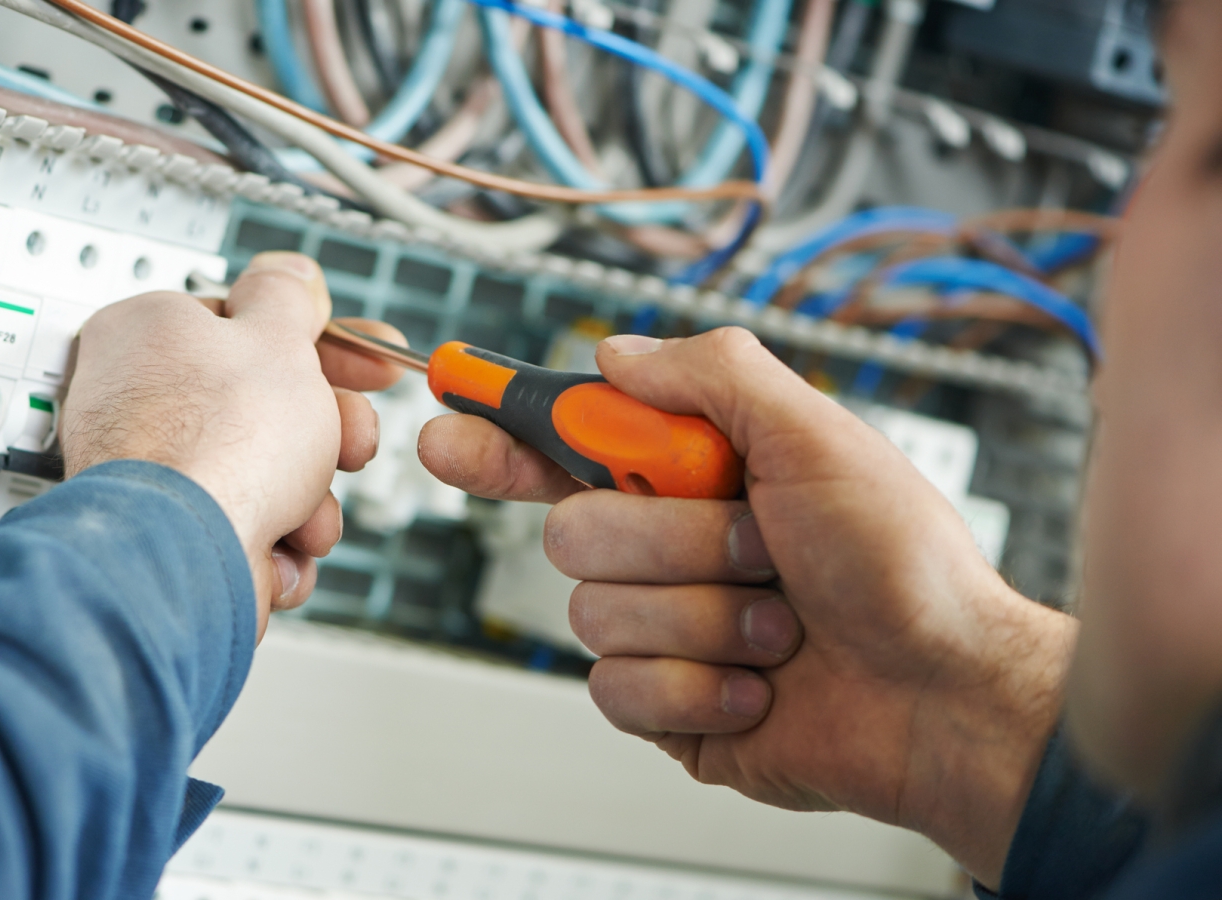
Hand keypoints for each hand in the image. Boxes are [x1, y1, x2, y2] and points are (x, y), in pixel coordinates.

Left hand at [60, 252, 404, 637]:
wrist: (184, 558)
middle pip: (263, 407)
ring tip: (308, 517)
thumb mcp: (276, 339)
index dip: (323, 347)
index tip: (368, 367)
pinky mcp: (168, 536)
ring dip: (308, 501)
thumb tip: (289, 272)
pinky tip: (278, 553)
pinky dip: (274, 546)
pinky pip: (242, 530)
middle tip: (353, 443)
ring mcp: (151, 475)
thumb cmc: (217, 444)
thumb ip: (288, 298)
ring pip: (261, 476)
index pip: (249, 326)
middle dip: (326, 437)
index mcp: (151, 332)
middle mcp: (138, 400)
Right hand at [417, 328, 1074, 885]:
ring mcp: (664, 629)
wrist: (945, 694)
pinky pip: (615, 689)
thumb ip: (710, 375)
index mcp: (694, 474)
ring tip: (778, 625)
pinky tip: (759, 684)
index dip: (501, 431)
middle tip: (759, 546)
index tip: (447, 419)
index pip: (566, 443)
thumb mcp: (817, 433)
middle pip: (571, 529)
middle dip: (673, 541)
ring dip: (703, 617)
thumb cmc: (904, 565)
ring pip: (593, 613)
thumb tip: (615, 354)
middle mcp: (669, 546)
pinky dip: (698, 685)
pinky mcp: (664, 705)